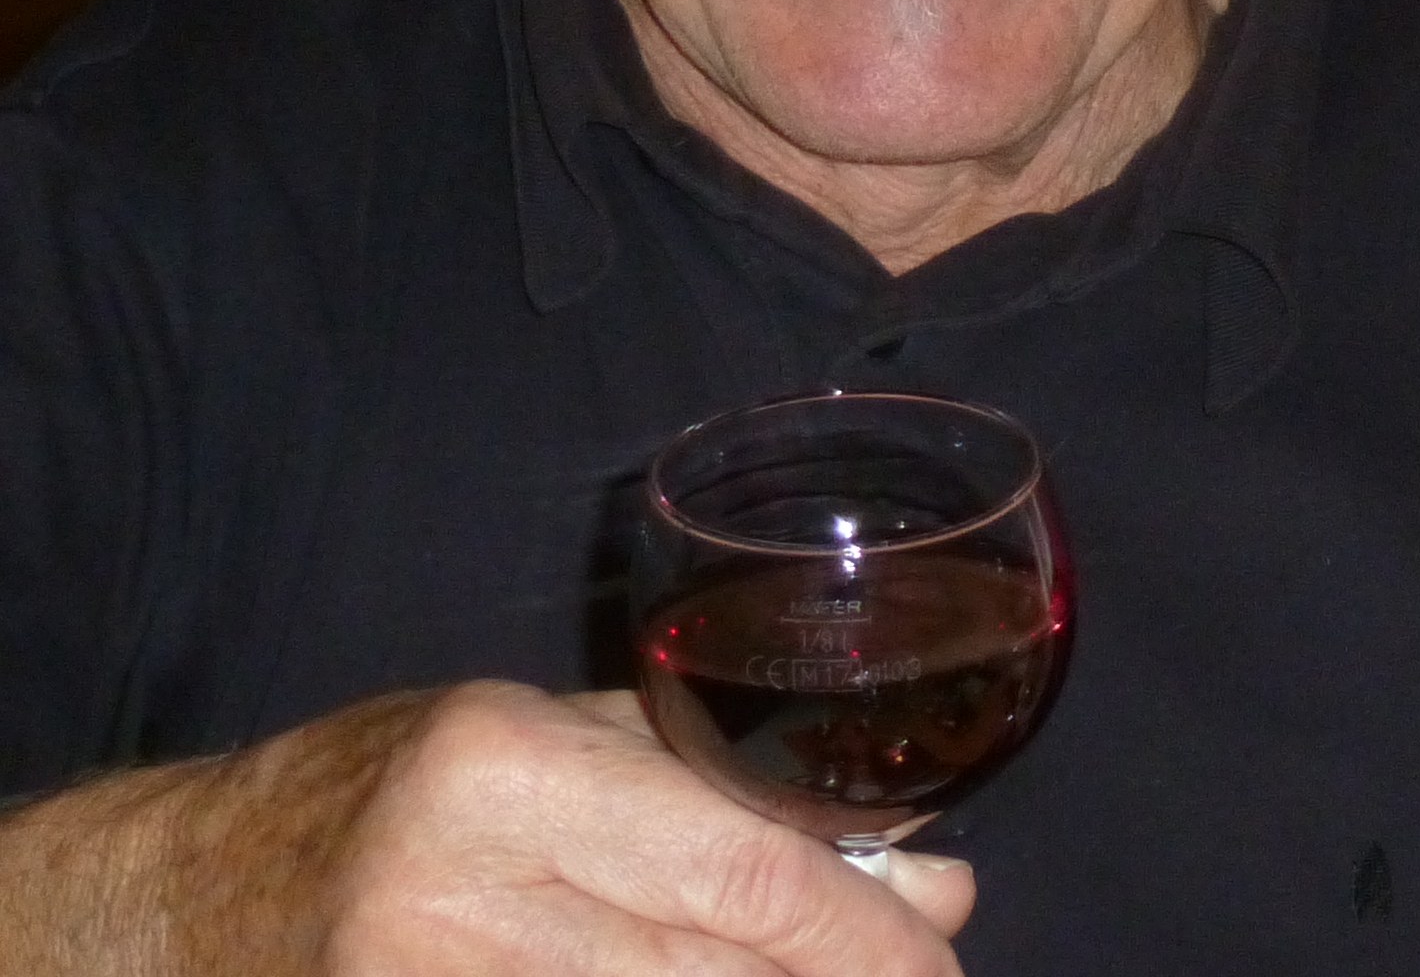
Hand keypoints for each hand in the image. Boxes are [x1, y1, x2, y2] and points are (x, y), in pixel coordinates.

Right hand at [318, 683, 972, 974]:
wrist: (206, 889)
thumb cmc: (407, 788)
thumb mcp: (567, 740)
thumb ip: (736, 794)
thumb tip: (924, 874)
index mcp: (506, 777)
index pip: (740, 874)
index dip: (864, 930)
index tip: (940, 949)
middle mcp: (459, 902)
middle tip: (909, 970)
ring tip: (828, 976)